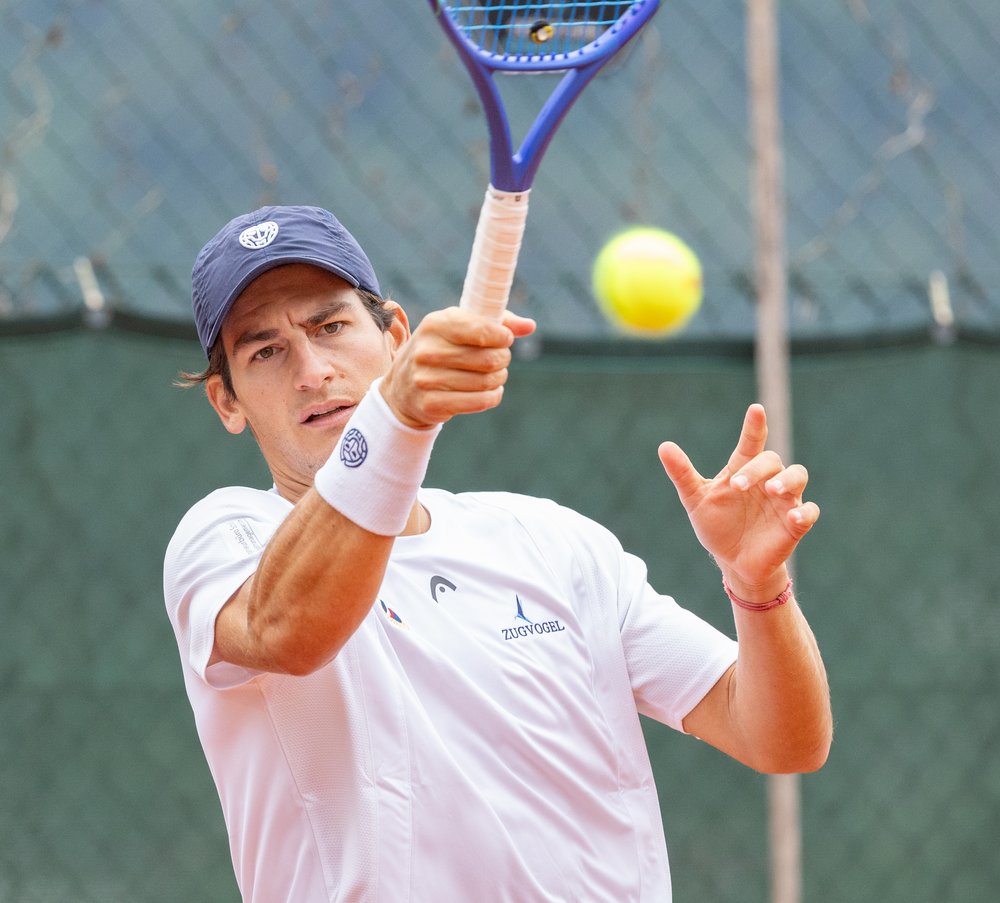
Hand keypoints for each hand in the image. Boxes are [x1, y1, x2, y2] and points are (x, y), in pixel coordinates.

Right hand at [379, 307, 535, 428]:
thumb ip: (497, 322)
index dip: (502, 336)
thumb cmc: (442, 351)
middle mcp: (427, 351)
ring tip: (495, 376)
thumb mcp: (460, 328)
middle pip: (488, 358)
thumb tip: (530, 326)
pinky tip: (490, 391)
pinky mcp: (431, 403)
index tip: (506, 339)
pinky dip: (492, 397)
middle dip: (502, 359)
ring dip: (499, 379)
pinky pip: (479, 401)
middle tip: (500, 360)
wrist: (402, 388)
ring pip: (486, 381)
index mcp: (435, 324)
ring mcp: (426, 379)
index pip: (480, 330)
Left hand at [658, 404, 819, 600]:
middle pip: (771, 461)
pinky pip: (809, 512)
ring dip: (787, 481)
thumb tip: (663, 446)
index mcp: (743, 470)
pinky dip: (804, 512)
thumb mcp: (696, 499)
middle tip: (737, 485)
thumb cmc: (717, 525)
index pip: (751, 442)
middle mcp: (767, 480)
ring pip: (798, 476)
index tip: (756, 410)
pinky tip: (793, 516)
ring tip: (772, 490)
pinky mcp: (795, 523)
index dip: (754, 426)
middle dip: (756, 470)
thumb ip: (682, 473)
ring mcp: (784, 500)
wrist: (733, 561)